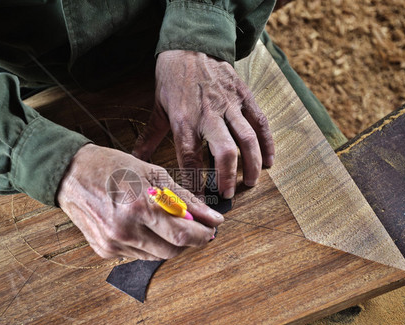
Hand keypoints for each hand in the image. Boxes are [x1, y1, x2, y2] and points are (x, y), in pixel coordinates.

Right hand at [56, 144, 223, 259]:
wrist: (71, 175)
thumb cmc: (112, 167)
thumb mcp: (153, 173)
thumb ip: (184, 198)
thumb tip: (211, 216)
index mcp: (140, 206)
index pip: (184, 234)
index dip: (203, 234)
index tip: (211, 228)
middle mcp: (126, 230)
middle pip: (173, 250)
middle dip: (189, 240)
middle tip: (192, 225)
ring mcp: (114, 244)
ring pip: (157, 256)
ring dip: (168, 242)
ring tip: (163, 222)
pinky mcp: (105, 251)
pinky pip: (138, 255)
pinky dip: (147, 244)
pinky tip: (141, 226)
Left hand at [133, 50, 274, 197]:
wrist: (190, 45)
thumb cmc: (172, 79)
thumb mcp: (157, 108)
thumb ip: (149, 137)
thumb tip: (136, 159)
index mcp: (184, 120)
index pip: (190, 158)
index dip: (196, 182)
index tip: (199, 200)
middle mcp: (208, 114)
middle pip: (224, 150)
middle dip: (227, 176)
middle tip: (228, 194)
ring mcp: (229, 104)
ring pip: (247, 138)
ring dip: (251, 164)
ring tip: (251, 182)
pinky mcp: (244, 96)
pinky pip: (260, 122)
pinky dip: (267, 142)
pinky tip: (268, 160)